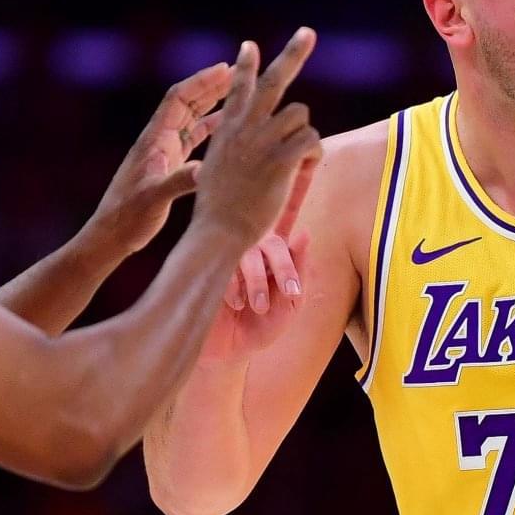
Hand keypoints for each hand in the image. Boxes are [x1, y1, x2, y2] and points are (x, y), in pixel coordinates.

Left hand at [86, 62, 231, 256]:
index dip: (201, 82)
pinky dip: (210, 129)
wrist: (111, 234)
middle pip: (187, 103)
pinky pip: (192, 140)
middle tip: (238, 72)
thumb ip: (178, 181)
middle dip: (211, 86)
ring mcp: (164, 152)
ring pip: (191, 119)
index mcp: (154, 140)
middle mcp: (159, 140)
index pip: (178, 99)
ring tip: (238, 92)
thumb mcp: (153, 198)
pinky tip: (227, 127)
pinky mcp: (168, 166)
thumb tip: (205, 169)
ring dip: (212, 104)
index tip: (225, 69)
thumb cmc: (127, 217)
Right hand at [194, 28, 321, 246]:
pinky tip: (302, 170)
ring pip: (300, 114)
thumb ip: (233, 155)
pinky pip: (312, 139)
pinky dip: (313, 154)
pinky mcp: (281, 158)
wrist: (218, 231)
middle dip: (292, 53)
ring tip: (297, 159)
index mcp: (227, 131)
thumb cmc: (218, 213)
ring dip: (304, 133)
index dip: (246, 66)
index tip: (250, 46)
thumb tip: (249, 153)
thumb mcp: (215, 173)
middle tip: (307, 32)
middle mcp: (244, 128)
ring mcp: (262, 141)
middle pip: (274, 81)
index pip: (237, 88)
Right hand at [201, 158, 317, 362]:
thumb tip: (305, 234)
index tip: (306, 159)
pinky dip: (232, 287)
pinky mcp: (208, 270)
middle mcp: (249, 247)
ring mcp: (227, 257)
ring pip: (247, 254)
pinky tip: (234, 305)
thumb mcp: (288, 308)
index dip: (295, 186)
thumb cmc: (259, 330)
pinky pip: (223, 269)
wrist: (221, 354)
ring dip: (255, 282)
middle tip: (288, 292)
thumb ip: (298, 273)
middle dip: (281, 266)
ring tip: (259, 307)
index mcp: (272, 249)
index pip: (284, 214)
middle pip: (269, 239)